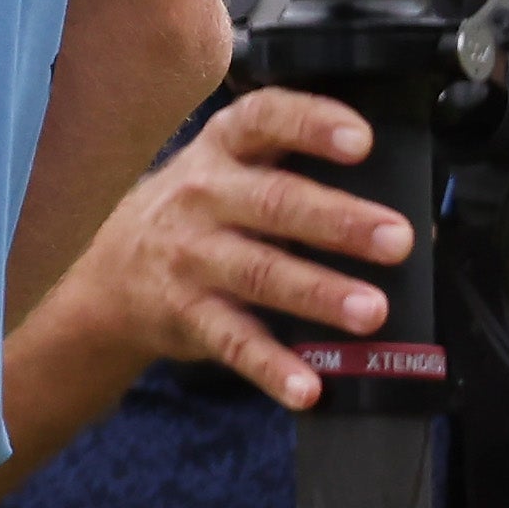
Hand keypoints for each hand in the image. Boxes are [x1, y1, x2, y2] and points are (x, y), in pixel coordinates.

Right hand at [59, 90, 409, 409]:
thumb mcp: (226, 166)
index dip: (312, 124)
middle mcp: (204, 196)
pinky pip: (235, 342)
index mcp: (223, 148)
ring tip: (372, 312)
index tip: (363, 140)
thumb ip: (291, 168)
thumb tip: (400, 200)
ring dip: (319, 293)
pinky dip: (272, 368)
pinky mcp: (188, 313)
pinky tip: (308, 388)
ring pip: (261, 273)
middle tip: (398, 240)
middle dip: (339, 221)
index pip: (265, 119)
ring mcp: (193, 257)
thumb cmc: (197, 210)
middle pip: (275, 203)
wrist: (108, 269)